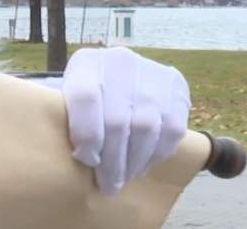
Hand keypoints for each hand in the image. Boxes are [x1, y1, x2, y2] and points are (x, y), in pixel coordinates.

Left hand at [60, 47, 190, 194]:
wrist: (121, 73)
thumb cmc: (90, 97)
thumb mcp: (71, 98)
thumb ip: (70, 120)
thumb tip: (81, 160)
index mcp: (87, 63)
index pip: (85, 97)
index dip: (86, 135)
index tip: (87, 160)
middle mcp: (120, 62)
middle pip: (117, 120)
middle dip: (113, 162)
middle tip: (109, 185)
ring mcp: (151, 72)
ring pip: (146, 128)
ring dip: (135, 162)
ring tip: (126, 177)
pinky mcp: (176, 86)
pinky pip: (172, 129)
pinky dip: (157, 153)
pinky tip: (144, 163)